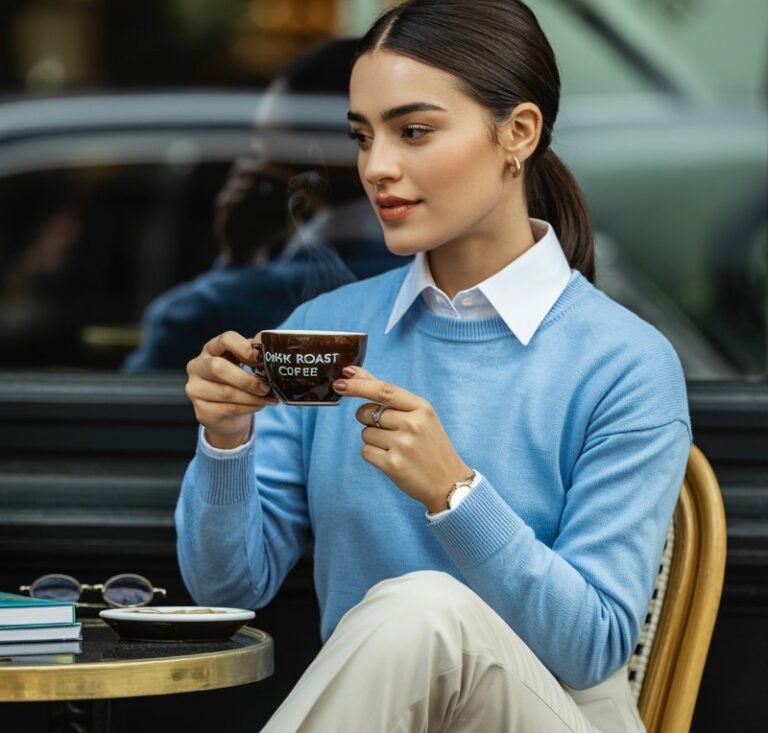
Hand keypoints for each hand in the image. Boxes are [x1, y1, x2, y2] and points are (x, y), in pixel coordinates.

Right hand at [185, 331, 277, 448]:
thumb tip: (267, 346)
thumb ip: (255, 354)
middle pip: (218, 367)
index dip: (243, 347)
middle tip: (266, 387)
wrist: (227, 414)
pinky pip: (229, 409)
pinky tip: (260, 405)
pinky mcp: (202, 410)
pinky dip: (249, 407)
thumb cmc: (238, 381)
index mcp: (211, 349)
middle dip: (247, 379)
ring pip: (226, 392)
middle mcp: (198, 367)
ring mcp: (196, 389)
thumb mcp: (246, 364)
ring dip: (252, 397)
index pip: (224, 340)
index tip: (260, 358)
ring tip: (268, 398)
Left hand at [334, 366, 471, 512]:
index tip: (340, 382)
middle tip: (389, 430)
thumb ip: (388, 394)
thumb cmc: (430, 445)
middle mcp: (413, 424)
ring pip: (365, 433)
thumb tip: (352, 372)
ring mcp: (403, 445)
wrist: (449, 482)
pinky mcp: (393, 465)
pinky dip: (373, 455)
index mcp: (422, 407)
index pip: (383, 390)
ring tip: (396, 448)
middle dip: (368, 419)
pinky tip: (392, 459)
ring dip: (373, 440)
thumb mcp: (419, 415)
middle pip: (367, 412)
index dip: (358, 385)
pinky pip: (365, 451)